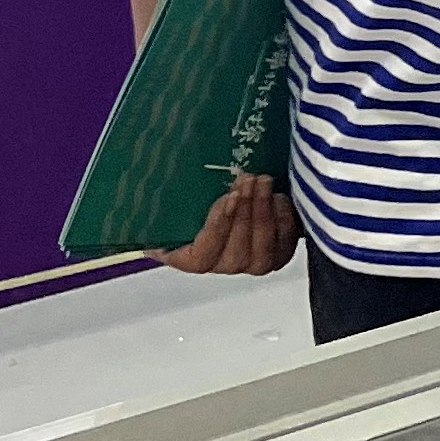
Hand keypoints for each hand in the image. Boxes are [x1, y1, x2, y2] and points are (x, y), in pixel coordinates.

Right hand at [159, 170, 298, 275]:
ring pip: (261, 253)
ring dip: (264, 213)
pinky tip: (279, 197)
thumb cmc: (197, 195)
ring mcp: (250, 264)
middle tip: (249, 180)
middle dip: (246, 213)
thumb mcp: (180, 192)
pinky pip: (284, 247)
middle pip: (235, 255)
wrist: (235, 194)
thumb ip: (173, 192)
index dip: (217, 228)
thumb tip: (154, 175)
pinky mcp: (277, 257)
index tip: (229, 197)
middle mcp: (219, 266)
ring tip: (264, 182)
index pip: (201, 257)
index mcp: (186, 256)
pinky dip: (284, 222)